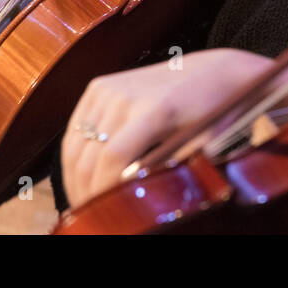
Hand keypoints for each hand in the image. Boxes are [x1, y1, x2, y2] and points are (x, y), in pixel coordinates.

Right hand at [60, 49, 287, 206]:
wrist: (212, 72)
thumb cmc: (213, 114)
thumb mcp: (203, 148)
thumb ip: (172, 174)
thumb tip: (140, 203)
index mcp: (155, 110)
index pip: (113, 157)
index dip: (103, 190)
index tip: (103, 213)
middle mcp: (126, 94)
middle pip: (89, 154)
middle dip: (85, 190)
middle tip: (89, 215)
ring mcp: (109, 87)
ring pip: (76, 143)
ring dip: (74, 177)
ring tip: (83, 200)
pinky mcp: (99, 85)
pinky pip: (75, 128)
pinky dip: (73, 155)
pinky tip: (80, 176)